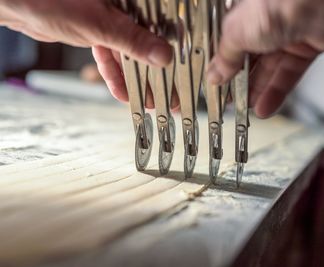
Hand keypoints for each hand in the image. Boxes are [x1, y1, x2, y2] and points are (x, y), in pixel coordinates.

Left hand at [0, 0, 172, 103]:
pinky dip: (115, 75)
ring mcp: (113, 18)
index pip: (164, 22)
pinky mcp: (100, 31)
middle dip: (158, 71)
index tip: (184, 70)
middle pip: (151, 41)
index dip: (177, 48)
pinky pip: (113, 57)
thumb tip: (163, 56)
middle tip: (170, 93)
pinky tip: (122, 92)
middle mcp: (127, 6)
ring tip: (150, 99)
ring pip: (132, 52)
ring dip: (138, 79)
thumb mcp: (98, 24)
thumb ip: (132, 41)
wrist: (15, 4)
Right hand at [207, 0, 323, 117]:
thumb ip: (226, 56)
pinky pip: (288, 74)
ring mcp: (286, 35)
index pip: (227, 43)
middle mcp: (264, 22)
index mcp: (243, 13)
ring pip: (268, 69)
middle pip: (248, 58)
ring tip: (245, 108)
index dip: (221, 64)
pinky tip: (264, 106)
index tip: (215, 83)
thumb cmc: (280, 2)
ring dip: (256, 90)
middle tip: (229, 100)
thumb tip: (215, 74)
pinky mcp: (306, 47)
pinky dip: (276, 92)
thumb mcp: (238, 32)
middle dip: (238, 81)